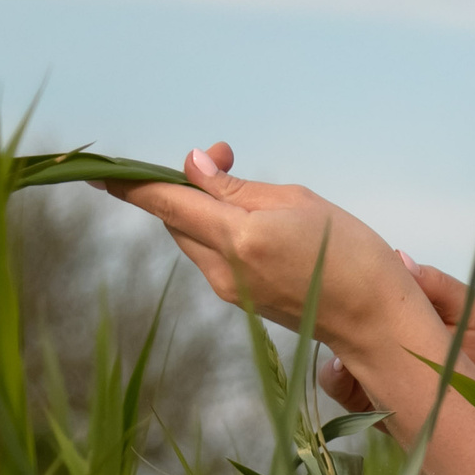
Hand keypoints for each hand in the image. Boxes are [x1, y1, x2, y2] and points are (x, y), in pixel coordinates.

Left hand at [101, 142, 409, 341]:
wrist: (376, 320)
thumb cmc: (351, 253)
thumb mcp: (298, 202)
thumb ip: (238, 187)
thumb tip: (194, 166)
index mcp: (239, 237)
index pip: (168, 202)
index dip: (131, 184)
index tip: (98, 170)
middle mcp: (225, 269)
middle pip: (177, 218)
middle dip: (188, 184)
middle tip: (226, 155)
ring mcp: (230, 290)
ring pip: (193, 238)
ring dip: (203, 209)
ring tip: (245, 189)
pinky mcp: (241, 301)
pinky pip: (213, 257)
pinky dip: (218, 233)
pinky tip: (251, 224)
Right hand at [318, 252, 474, 413]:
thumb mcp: (471, 313)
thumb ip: (440, 287)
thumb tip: (399, 257)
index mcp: (403, 310)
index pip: (370, 286)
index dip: (360, 278)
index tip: (357, 275)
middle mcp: (381, 335)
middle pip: (343, 315)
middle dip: (338, 310)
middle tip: (340, 308)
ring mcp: (369, 365)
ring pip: (334, 348)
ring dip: (335, 344)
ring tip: (344, 347)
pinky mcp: (364, 398)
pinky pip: (337, 386)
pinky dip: (335, 378)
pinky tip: (344, 370)